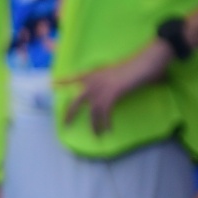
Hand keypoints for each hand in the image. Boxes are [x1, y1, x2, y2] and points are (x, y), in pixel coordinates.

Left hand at [56, 39, 172, 134]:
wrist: (145, 62)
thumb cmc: (137, 64)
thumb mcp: (119, 71)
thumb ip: (114, 79)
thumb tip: (118, 87)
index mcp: (95, 73)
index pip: (75, 77)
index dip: (63, 81)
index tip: (52, 84)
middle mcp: (94, 81)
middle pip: (76, 101)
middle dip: (70, 114)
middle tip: (66, 125)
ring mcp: (102, 88)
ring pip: (92, 112)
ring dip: (94, 125)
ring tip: (96, 136)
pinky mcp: (111, 94)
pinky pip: (105, 113)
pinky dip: (106, 123)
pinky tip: (108, 130)